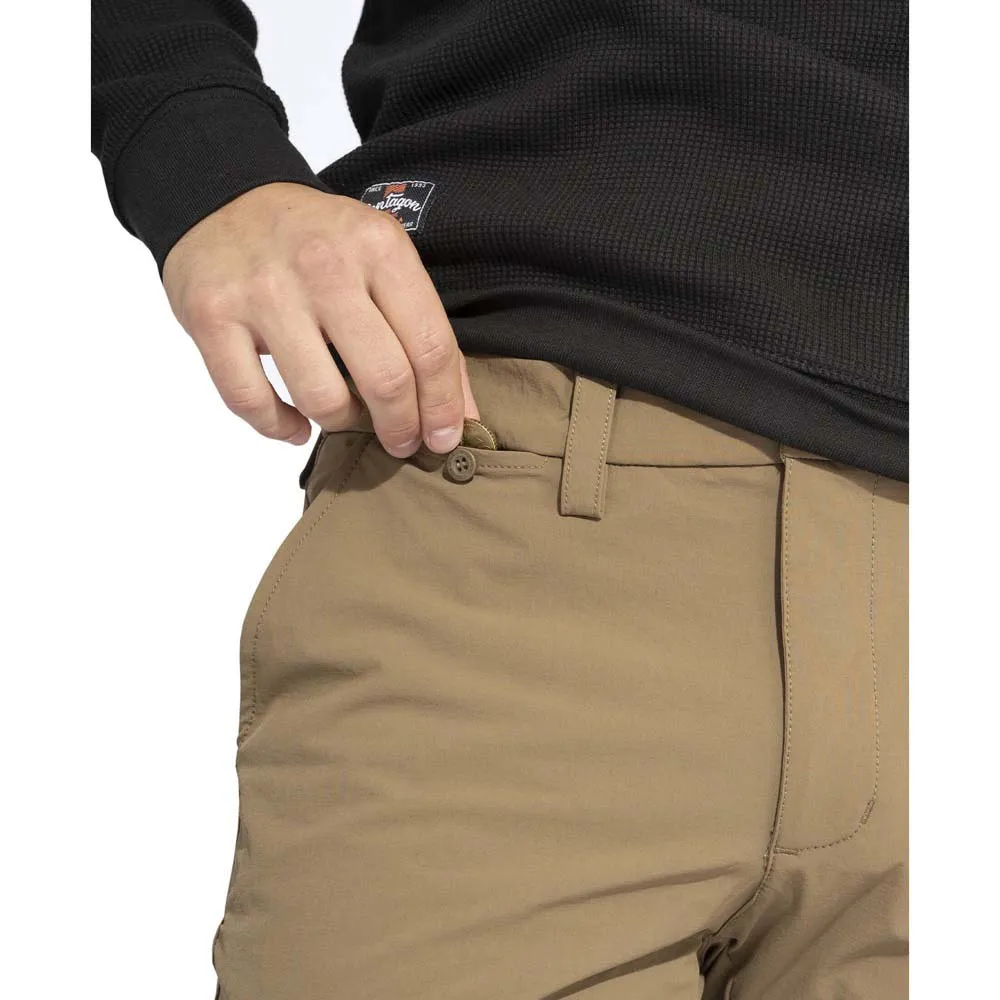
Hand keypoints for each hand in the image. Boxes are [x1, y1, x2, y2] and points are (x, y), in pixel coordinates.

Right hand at [161, 181, 480, 455]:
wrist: (225, 198)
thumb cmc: (317, 241)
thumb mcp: (380, 258)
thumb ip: (421, 327)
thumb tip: (458, 414)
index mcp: (378, 247)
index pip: (430, 346)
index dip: (443, 405)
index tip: (444, 437)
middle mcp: (324, 266)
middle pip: (385, 379)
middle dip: (401, 427)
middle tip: (400, 442)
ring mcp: (265, 292)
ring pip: (321, 397)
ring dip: (342, 425)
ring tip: (346, 419)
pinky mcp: (212, 316)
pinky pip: (251, 401)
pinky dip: (280, 427)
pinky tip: (296, 426)